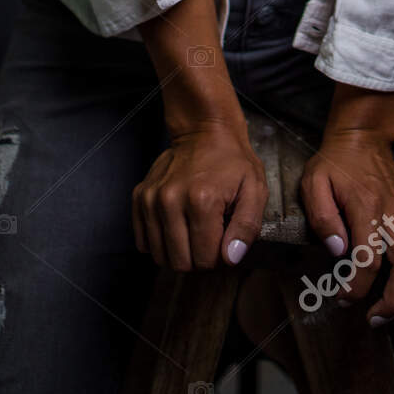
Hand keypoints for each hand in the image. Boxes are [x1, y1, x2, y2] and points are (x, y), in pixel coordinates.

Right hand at [132, 118, 267, 270]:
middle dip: (198, 257)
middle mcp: (170, 201)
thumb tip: (230, 259)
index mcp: (202, 201)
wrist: (205, 131)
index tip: (224, 238)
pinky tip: (176, 226)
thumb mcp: (254, 189)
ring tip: (193, 229)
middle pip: (180, 262)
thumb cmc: (232, 161)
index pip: (205, 260)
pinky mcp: (139, 197)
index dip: (218, 256)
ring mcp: (150, 199)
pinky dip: (160, 241)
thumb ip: (247, 227)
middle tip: (210, 235)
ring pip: (159, 256)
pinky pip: (142, 242)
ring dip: (178, 250)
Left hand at [300, 130, 393, 324]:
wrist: (362, 137)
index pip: (369, 259)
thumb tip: (339, 250)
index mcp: (366, 206)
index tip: (343, 298)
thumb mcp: (314, 183)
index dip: (357, 287)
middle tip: (374, 318)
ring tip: (392, 310)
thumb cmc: (335, 163)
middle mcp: (393, 212)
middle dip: (393, 302)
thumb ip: (323, 218)